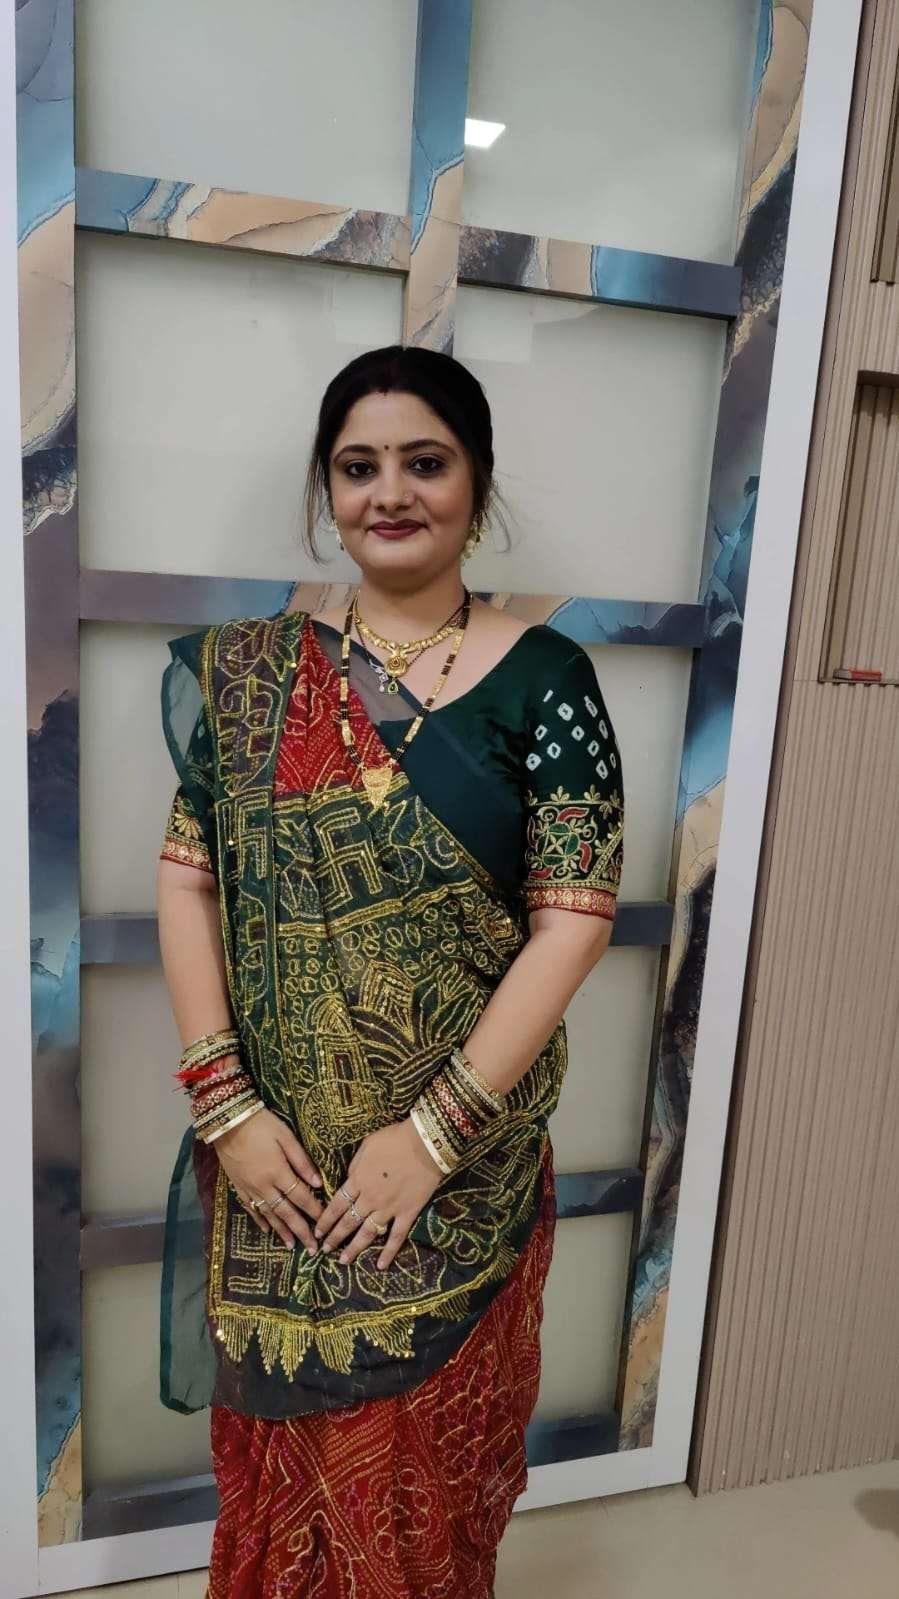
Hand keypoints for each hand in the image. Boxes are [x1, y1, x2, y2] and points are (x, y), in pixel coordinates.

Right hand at [213, 1107, 323, 1251]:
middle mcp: (264, 1186)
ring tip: (291, 1245)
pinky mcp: (238, 1186)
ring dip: (281, 1231)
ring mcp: (249, 1188)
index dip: (314, 1212)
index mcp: (278, 1173)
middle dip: (300, 1230)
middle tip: (312, 1249)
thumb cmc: (261, 1124)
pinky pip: (251, 1208)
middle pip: (286, 1213)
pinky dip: (260, 1220)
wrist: (227, 1120)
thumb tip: (319, 1183)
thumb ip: (302, 1161)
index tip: (325, 1224)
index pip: (301, 1197)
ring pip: (269, 1215)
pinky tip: (267, 1230)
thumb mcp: (286, 1137)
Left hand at [314, 1119, 442, 1270]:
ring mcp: (389, 1208)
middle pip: (348, 1222)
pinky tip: (381, 1266)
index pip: (336, 1205)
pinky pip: (396, 1236)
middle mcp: (370, 1198)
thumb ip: (355, 1165)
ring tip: (343, 1261)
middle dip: (334, 1237)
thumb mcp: (367, 1146)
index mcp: (358, 1180)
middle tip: (324, 1249)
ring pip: (367, 1233)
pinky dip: (389, 1253)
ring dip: (354, 1248)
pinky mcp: (407, 1213)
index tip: (317, 1231)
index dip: (325, 1220)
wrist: (425, 1143)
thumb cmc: (394, 1139)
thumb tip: (349, 1180)